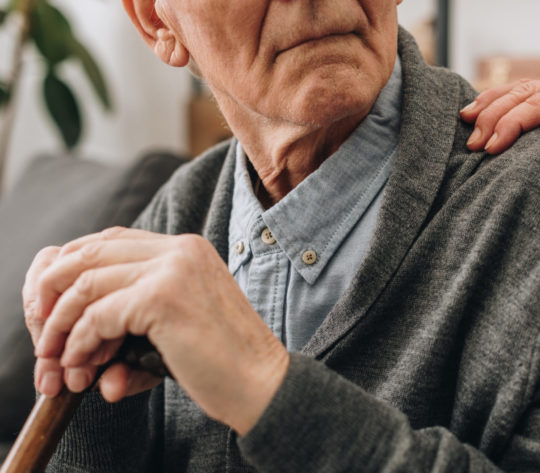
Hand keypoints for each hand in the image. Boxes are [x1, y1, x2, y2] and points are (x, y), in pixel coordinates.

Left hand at [22, 227, 288, 434]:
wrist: (261, 382)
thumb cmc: (223, 358)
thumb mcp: (181, 315)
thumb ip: (140, 300)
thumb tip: (80, 316)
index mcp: (188, 247)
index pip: (111, 240)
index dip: (74, 268)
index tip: (54, 304)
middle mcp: (180, 249)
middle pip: (91, 253)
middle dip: (55, 291)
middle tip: (45, 330)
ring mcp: (172, 269)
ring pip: (87, 284)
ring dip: (63, 325)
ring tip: (62, 357)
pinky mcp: (162, 298)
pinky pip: (97, 316)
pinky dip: (82, 343)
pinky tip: (88, 365)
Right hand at [460, 78, 539, 191]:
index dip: (512, 123)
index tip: (491, 148)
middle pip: (525, 92)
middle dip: (493, 115)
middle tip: (472, 143)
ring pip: (521, 89)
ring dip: (491, 104)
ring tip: (465, 122)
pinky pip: (527, 95)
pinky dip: (501, 102)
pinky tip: (482, 112)